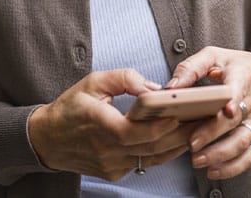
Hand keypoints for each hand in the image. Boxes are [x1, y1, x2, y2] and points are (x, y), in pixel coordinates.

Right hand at [29, 68, 195, 181]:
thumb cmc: (70, 107)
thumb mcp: (92, 82)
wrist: (46, 139)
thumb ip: (124, 79)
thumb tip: (153, 87)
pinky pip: (144, 163)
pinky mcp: (113, 172)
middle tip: (204, 120)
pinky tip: (176, 140)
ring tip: (198, 129)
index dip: (165, 125)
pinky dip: (162, 152)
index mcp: (101, 126)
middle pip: (153, 147)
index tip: (186, 113)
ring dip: (176, 145)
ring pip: (152, 158)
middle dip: (182, 134)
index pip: (140, 132)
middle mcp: (108, 151)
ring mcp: (111, 165)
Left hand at [165, 47, 250, 179]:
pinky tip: (213, 171)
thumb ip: (191, 68)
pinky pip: (249, 156)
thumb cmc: (239, 65)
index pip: (238, 91)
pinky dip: (232, 168)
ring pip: (243, 142)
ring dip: (220, 155)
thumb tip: (170, 88)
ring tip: (197, 161)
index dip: (232, 101)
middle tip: (192, 144)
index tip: (225, 111)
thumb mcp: (215, 55)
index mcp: (242, 77)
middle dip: (213, 135)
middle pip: (235, 122)